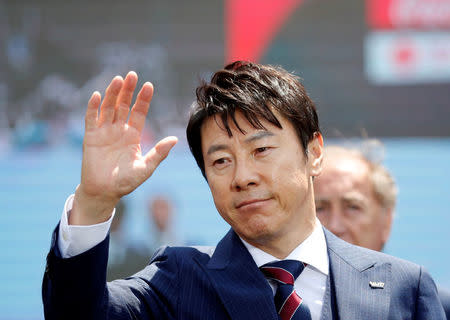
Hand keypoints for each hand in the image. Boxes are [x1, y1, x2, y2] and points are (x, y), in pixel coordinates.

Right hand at [70, 72, 177, 224]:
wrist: (104, 192)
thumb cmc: (126, 182)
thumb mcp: (146, 168)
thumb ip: (159, 153)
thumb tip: (174, 139)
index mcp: (133, 134)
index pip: (139, 112)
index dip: (143, 99)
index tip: (149, 85)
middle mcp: (118, 129)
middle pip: (123, 105)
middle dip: (128, 90)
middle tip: (132, 75)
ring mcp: (104, 131)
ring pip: (108, 107)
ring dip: (112, 94)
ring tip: (118, 80)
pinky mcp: (90, 137)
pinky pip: (91, 118)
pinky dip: (92, 107)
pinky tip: (96, 95)